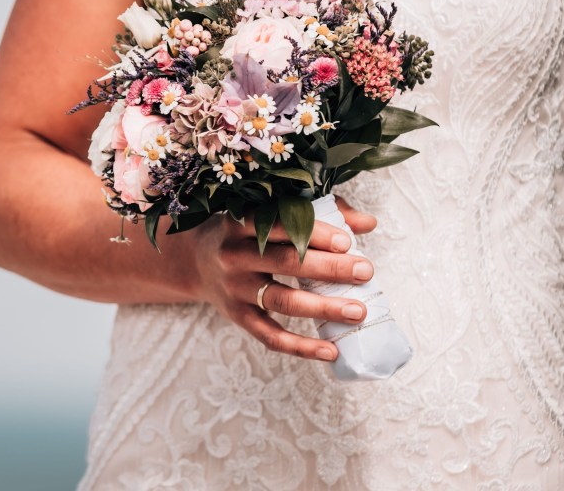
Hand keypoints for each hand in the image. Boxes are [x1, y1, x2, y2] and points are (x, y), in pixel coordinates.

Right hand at [189, 196, 376, 360]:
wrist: (195, 261)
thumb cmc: (246, 234)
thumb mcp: (268, 214)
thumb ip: (317, 213)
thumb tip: (368, 223)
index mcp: (240, 223)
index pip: (279, 225)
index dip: (314, 233)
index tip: (347, 241)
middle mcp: (233, 255)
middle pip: (285, 262)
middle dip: (329, 268)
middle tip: (365, 271)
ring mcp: (234, 289)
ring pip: (281, 301)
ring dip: (323, 307)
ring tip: (358, 311)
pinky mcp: (237, 316)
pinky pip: (270, 336)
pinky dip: (301, 347)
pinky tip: (331, 351)